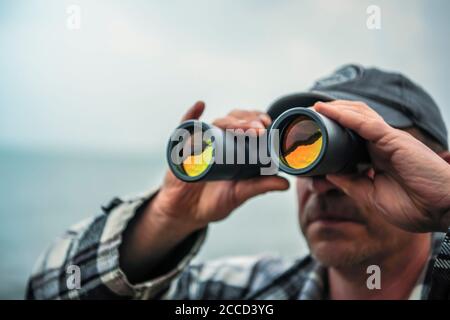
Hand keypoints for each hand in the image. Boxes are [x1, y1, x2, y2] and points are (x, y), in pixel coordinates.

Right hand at [149, 101, 289, 234]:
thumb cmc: (213, 202)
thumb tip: (286, 184)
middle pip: (233, 121)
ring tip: (240, 128)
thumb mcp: (238, 194)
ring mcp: (201, 142)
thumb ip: (259, 187)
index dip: (258, 120)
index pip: (248, 126)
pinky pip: (185, 128)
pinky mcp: (182, 148)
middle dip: (247, 121)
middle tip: (258, 129)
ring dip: (229, 122)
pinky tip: (200, 107)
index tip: (267, 124)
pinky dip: (191, 115)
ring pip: (215, 123)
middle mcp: (219, 140)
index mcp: (235, 147)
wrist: (185, 213)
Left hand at [314, 100, 449, 231]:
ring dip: (335, 109)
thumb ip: (351, 183)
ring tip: (315, 106)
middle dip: (332, 114)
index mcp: (378, 157)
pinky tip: (328, 110)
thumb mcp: (372, 196)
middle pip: (354, 120)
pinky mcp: (393, 140)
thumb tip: (328, 173)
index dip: (334, 131)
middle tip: (310, 113)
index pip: (352, 137)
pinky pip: (365, 123)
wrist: (444, 211)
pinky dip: (345, 116)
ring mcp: (388, 140)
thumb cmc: (416, 207)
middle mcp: (382, 144)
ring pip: (358, 115)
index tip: (314, 132)